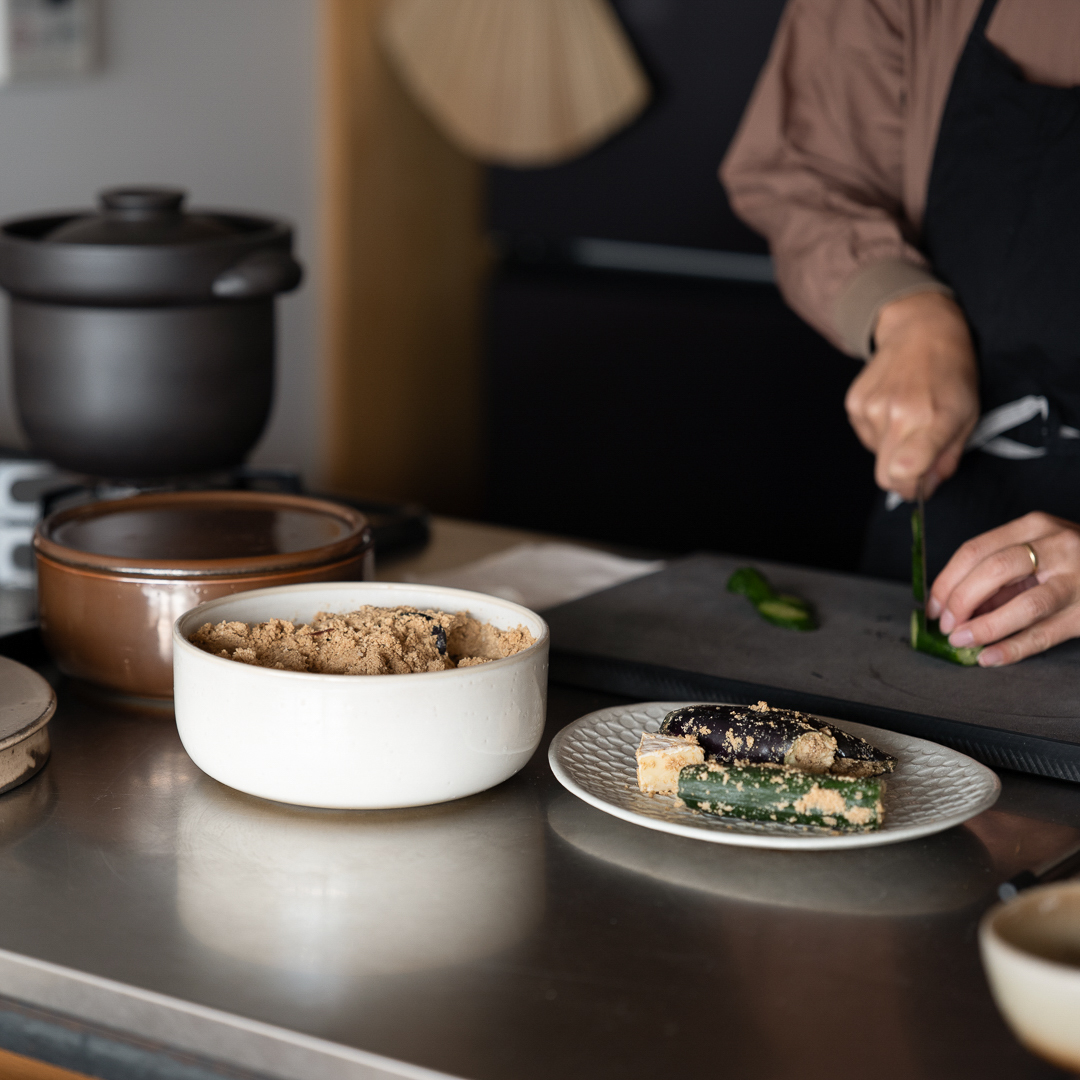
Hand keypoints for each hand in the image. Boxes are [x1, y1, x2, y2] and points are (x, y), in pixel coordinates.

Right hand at [845, 291, 979, 499]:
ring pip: (876, 456)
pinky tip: (893, 407)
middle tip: (917, 462)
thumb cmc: (952, 374)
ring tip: (909, 418)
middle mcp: (898, 414)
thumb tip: (925, 486)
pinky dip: (880, 431)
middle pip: (885, 476)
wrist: (921, 330)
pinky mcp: (854, 403)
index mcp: (934, 418)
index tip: (922, 485)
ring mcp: (871, 407)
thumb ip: (948, 457)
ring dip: (892, 448)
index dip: (912, 488)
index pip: (905, 472)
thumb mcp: (968, 415)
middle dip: (901, 477)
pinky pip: (866, 436)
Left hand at [927, 512, 1079, 665]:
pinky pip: (1045, 634)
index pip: (975, 550)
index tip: (932, 605)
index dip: (947, 581)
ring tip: (960, 640)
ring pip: (1024, 604)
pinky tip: (988, 656)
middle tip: (945, 624)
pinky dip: (1012, 648)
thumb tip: (953, 606)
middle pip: (994, 571)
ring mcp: (1076, 581)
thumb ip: (999, 574)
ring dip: (984, 626)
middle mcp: (1057, 548)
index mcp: (1035, 526)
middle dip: (960, 601)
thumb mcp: (1036, 552)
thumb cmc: (1072, 561)